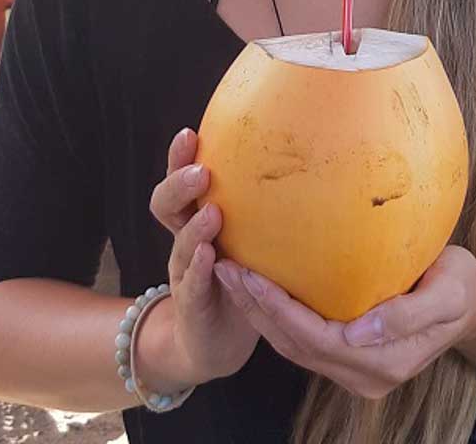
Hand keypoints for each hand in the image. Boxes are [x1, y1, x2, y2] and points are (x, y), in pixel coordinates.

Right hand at [148, 128, 259, 383]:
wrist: (215, 340)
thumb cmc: (240, 276)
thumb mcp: (250, 236)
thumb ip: (266, 204)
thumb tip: (309, 158)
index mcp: (197, 218)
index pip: (182, 181)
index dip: (180, 158)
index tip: (190, 133)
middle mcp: (184, 241)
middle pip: (166, 205)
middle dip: (179, 185)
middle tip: (201, 172)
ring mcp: (184, 273)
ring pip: (179, 244)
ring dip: (194, 227)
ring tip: (213, 212)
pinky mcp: (192, 304)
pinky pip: (193, 284)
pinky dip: (199, 269)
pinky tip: (210, 257)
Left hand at [213, 245, 475, 400]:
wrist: (472, 302)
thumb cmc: (461, 286)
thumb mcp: (448, 294)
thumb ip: (406, 315)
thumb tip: (359, 331)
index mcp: (384, 362)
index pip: (317, 338)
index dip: (279, 310)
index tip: (251, 275)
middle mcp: (364, 374)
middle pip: (296, 345)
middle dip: (257, 309)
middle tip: (225, 268)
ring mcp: (355, 370)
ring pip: (293, 346)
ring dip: (259, 313)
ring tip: (230, 274)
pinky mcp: (348, 355)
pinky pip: (303, 339)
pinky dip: (276, 314)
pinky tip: (258, 285)